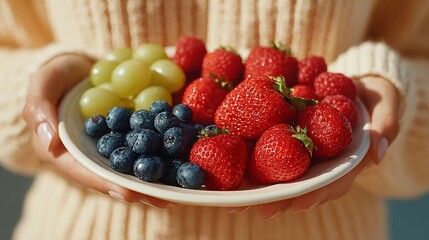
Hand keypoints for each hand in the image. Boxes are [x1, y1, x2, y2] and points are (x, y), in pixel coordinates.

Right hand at [22, 53, 170, 207]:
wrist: (80, 66)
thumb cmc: (55, 76)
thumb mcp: (42, 85)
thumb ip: (39, 110)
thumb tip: (48, 140)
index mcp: (69, 152)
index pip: (88, 173)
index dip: (109, 184)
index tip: (130, 193)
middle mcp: (96, 153)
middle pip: (118, 174)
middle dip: (143, 188)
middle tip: (167, 200)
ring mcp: (116, 142)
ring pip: (137, 161)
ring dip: (160, 174)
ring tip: (183, 186)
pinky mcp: (133, 130)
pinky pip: (149, 139)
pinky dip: (166, 146)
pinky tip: (186, 151)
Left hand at [251, 75, 399, 218]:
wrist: (356, 84)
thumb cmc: (374, 96)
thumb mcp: (386, 104)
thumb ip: (386, 124)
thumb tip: (378, 153)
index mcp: (348, 160)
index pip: (333, 182)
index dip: (316, 193)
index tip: (298, 204)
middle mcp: (325, 162)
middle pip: (303, 185)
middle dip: (283, 199)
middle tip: (261, 210)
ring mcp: (309, 152)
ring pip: (287, 173)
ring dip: (265, 186)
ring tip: (241, 199)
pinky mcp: (293, 137)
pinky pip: (276, 149)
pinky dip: (259, 159)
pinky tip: (239, 166)